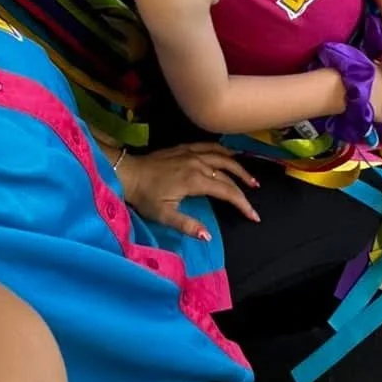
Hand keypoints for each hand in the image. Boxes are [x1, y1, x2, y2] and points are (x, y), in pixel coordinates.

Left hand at [115, 143, 259, 239]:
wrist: (127, 172)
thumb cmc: (144, 196)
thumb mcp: (163, 215)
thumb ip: (187, 225)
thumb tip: (207, 235)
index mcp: (195, 180)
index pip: (226, 192)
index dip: (242, 204)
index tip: (253, 216)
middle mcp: (197, 163)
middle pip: (227, 173)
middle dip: (243, 186)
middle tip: (255, 195)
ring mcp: (190, 153)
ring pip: (222, 157)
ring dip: (238, 167)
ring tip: (249, 177)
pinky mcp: (183, 148)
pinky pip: (209, 146)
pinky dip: (223, 150)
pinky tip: (229, 154)